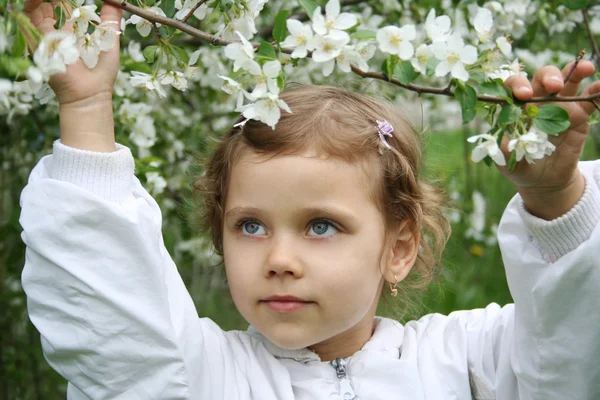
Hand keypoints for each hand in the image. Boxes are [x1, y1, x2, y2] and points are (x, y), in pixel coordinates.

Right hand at [23, 0, 122, 106]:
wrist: (90, 93)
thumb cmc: (101, 72)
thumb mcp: (110, 40)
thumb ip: (110, 20)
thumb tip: (117, 1)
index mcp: (72, 32)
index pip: (65, 9)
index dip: (68, 1)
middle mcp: (57, 33)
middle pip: (51, 6)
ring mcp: (47, 37)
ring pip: (38, 9)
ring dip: (45, 1)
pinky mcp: (40, 41)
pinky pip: (33, 18)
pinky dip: (37, 6)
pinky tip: (45, 1)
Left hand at [501, 60, 599, 219]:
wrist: (546, 179)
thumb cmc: (522, 166)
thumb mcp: (509, 162)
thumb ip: (504, 150)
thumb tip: (500, 140)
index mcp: (516, 108)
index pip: (514, 88)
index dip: (518, 85)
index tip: (524, 94)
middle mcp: (538, 101)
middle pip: (542, 78)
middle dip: (548, 77)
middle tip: (553, 86)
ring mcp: (560, 106)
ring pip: (567, 81)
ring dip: (576, 71)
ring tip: (586, 68)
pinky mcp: (578, 115)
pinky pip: (588, 100)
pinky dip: (596, 90)